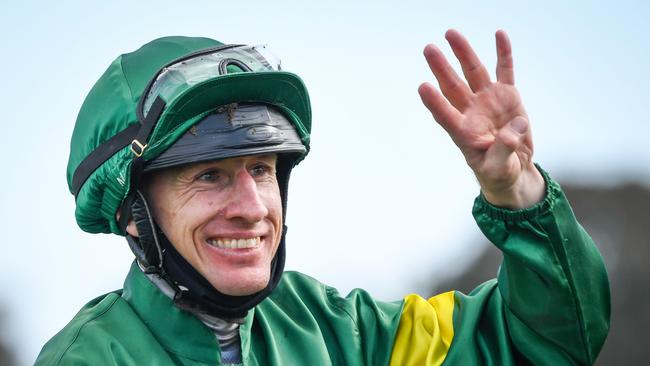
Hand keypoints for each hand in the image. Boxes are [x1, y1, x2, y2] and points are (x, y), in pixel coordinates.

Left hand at [419, 29, 544, 208]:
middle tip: (428, 49)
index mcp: (463, 133)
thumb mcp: (500, 169)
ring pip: (473, 73)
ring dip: (463, 53)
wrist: (514, 168)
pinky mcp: (507, 96)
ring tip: (451, 33)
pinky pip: (504, 71)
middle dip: (441, 67)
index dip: (434, 102)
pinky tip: (499, 34)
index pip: (445, 115)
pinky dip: (503, 53)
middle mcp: (471, 113)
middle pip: (453, 87)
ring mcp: (488, 101)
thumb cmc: (499, 172)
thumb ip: (503, 150)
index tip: (421, 87)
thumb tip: (513, 128)